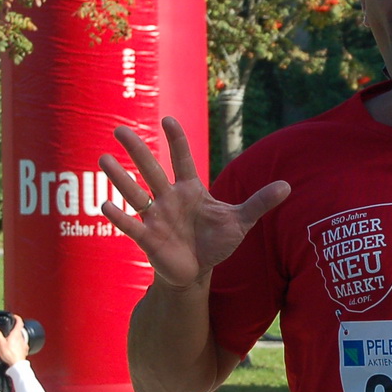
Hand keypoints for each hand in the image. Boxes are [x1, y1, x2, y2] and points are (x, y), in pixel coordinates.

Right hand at [0, 315, 29, 365]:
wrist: (17, 365)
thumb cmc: (9, 354)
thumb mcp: (0, 343)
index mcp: (16, 334)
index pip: (19, 322)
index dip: (17, 318)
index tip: (14, 316)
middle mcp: (22, 338)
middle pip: (19, 330)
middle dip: (14, 329)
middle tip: (8, 330)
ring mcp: (24, 344)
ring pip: (20, 338)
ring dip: (16, 337)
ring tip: (9, 339)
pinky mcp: (24, 350)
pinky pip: (21, 345)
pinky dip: (17, 344)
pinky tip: (13, 348)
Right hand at [99, 117, 289, 289]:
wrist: (197, 271)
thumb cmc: (215, 242)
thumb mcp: (240, 221)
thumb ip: (259, 202)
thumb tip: (288, 186)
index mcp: (190, 190)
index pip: (182, 159)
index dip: (177, 141)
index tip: (167, 119)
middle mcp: (169, 198)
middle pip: (151, 170)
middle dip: (136, 150)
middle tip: (119, 130)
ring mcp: (155, 217)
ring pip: (135, 193)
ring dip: (120, 178)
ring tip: (103, 159)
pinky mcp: (147, 238)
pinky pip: (130, 225)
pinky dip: (118, 216)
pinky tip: (104, 204)